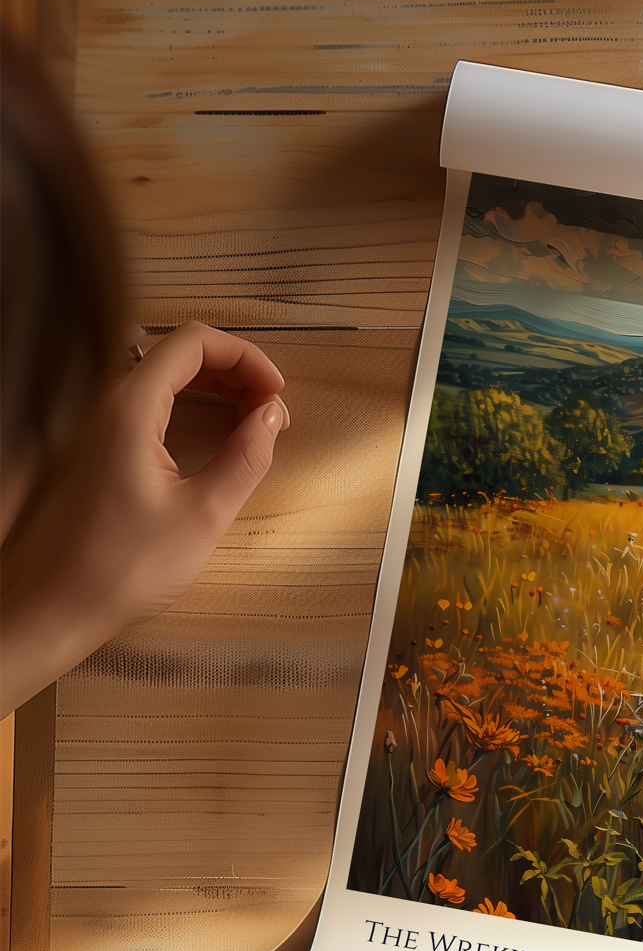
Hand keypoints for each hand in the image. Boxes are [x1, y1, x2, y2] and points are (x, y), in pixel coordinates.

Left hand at [0, 322, 287, 714]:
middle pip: (180, 354)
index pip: (193, 342)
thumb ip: (247, 457)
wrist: (58, 608)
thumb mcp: (205, 515)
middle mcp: (105, 406)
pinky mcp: (96, 446)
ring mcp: (96, 425)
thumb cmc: (121, 570)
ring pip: (165, 377)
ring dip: (215, 389)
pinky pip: (150, 404)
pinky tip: (215, 435)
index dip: (246, 357)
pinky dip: (190, 406)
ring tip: (253, 424)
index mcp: (129, 411)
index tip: (277, 391)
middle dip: (236, 372)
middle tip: (272, 412)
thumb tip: (272, 418)